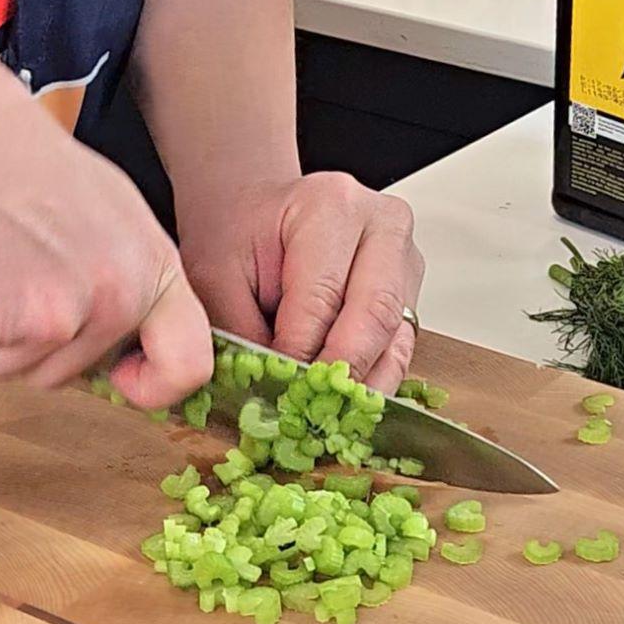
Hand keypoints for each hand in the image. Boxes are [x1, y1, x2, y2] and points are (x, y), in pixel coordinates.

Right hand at [0, 101, 211, 407]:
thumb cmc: (33, 170)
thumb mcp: (120, 218)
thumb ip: (135, 285)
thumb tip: (135, 351)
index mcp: (154, 272)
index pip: (186, 365)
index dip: (155, 386)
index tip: (124, 375)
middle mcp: (109, 301)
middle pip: (71, 375)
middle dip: (42, 342)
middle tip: (20, 273)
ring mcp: (45, 318)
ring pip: (16, 371)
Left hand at [177, 172, 424, 392]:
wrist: (254, 210)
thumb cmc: (237, 232)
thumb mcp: (215, 274)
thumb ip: (241, 331)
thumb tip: (271, 390)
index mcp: (331, 206)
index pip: (323, 297)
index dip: (301, 354)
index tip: (280, 393)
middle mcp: (382, 227)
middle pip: (375, 316)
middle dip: (341, 374)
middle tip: (311, 412)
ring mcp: (404, 259)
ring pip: (396, 339)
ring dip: (364, 386)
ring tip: (329, 418)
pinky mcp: (408, 292)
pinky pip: (399, 348)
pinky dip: (374, 381)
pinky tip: (346, 405)